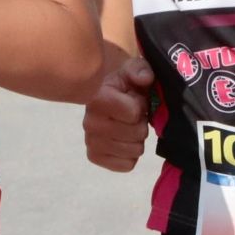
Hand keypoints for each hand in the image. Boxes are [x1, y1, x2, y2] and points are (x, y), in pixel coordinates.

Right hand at [83, 56, 154, 170]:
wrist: (109, 98)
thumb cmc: (124, 84)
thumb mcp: (134, 69)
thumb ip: (141, 70)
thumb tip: (145, 79)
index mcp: (97, 99)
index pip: (133, 113)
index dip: (140, 106)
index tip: (134, 99)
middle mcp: (89, 122)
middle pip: (136, 134)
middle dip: (141, 124)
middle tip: (133, 116)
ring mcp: (91, 142)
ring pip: (134, 151)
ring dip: (137, 140)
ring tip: (129, 127)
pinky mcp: (95, 157)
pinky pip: (127, 164)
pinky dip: (131, 155)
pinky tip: (124, 140)